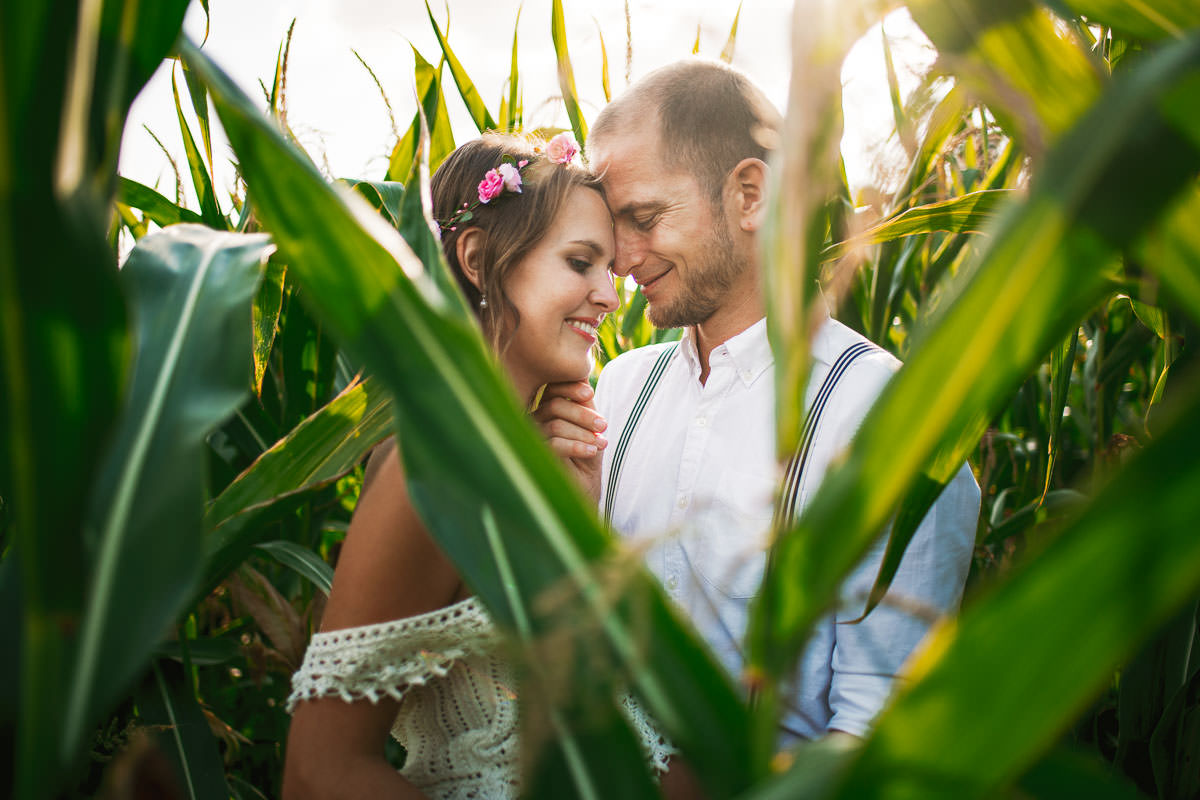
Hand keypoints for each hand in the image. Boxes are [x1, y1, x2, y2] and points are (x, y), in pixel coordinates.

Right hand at [532, 380, 606, 502]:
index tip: (591, 394)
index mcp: (546, 407)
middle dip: (582, 414)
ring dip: (582, 432)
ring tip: (601, 442)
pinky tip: (592, 450)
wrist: (585, 483)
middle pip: (554, 405)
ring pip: (555, 425)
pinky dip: (576, 445)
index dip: (571, 387)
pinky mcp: (536, 456)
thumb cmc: (587, 449)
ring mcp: (532, 438)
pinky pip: (553, 444)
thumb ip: (585, 403)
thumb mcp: (590, 423)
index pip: (552, 388)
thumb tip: (584, 381)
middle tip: (603, 425)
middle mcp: (534, 420)